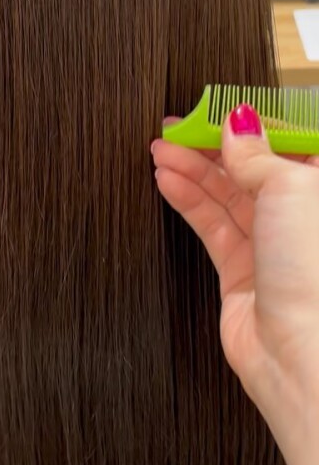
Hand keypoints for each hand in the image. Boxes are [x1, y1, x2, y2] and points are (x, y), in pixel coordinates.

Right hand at [151, 107, 318, 432]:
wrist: (301, 353)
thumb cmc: (315, 276)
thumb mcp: (290, 188)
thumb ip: (257, 152)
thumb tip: (239, 123)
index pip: (284, 145)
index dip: (249, 127)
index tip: (215, 111)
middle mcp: (301, 220)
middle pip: (251, 169)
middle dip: (212, 147)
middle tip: (176, 127)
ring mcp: (272, 247)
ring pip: (226, 196)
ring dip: (192, 170)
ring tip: (160, 149)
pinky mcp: (242, 273)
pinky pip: (211, 226)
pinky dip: (188, 201)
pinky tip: (167, 181)